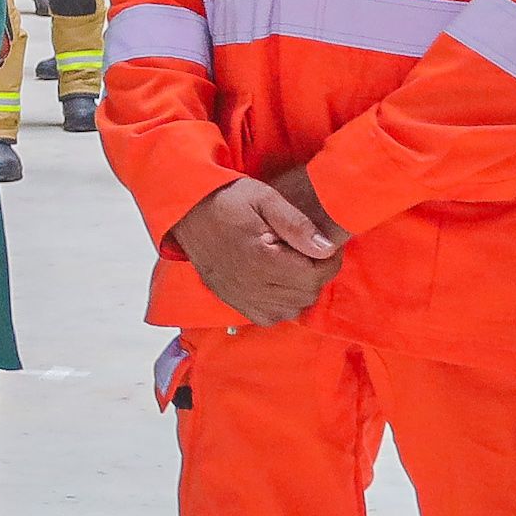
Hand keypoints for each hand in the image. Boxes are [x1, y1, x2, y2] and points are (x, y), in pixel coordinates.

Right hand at [167, 173, 344, 326]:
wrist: (185, 212)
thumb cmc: (225, 201)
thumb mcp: (264, 198)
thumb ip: (296, 223)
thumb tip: (326, 248)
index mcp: (260, 259)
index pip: (314, 276)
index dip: (329, 260)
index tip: (324, 244)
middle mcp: (250, 285)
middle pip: (306, 294)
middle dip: (316, 273)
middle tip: (308, 250)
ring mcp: (240, 297)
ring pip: (291, 310)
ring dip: (300, 290)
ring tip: (293, 265)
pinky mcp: (233, 302)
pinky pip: (270, 317)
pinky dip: (281, 305)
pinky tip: (278, 283)